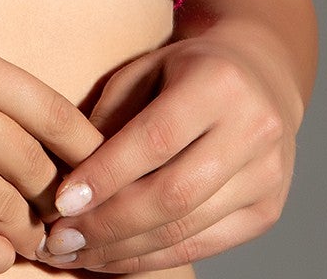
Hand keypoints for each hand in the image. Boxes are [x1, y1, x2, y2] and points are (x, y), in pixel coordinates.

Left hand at [33, 29, 301, 271]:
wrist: (258, 76)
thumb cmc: (184, 70)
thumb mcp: (144, 68)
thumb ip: (111, 115)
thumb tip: (67, 174)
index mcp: (218, 82)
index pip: (154, 139)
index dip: (106, 175)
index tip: (61, 203)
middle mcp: (252, 130)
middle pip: (174, 194)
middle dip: (109, 224)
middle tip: (59, 240)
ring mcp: (265, 176)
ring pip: (188, 229)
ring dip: (125, 250)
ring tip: (77, 254)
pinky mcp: (267, 212)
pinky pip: (205, 246)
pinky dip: (155, 257)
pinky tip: (115, 258)